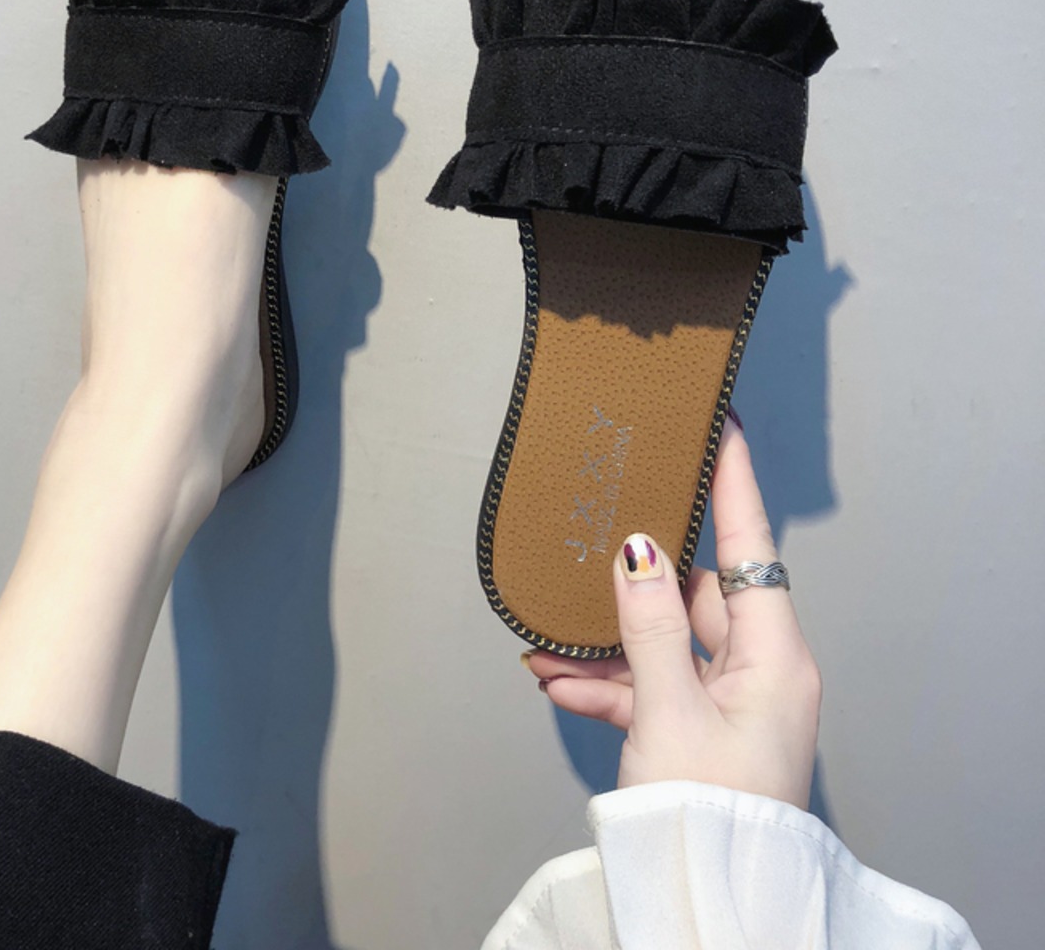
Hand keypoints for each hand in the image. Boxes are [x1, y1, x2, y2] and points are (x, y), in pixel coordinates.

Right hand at [525, 417, 820, 809]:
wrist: (706, 901)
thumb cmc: (708, 812)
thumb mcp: (670, 708)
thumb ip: (648, 623)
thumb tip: (637, 549)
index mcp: (775, 657)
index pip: (750, 545)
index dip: (732, 482)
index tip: (718, 424)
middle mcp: (757, 671)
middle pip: (695, 591)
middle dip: (637, 569)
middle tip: (604, 520)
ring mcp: (725, 701)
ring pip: (661, 641)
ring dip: (606, 638)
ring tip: (550, 629)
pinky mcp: (696, 730)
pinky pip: (647, 686)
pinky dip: (605, 681)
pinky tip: (556, 678)